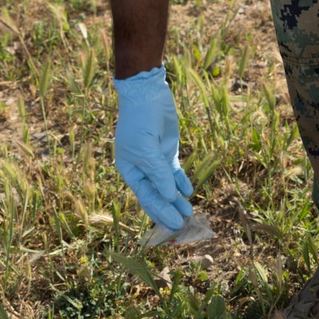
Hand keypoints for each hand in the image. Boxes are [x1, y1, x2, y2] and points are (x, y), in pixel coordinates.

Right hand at [113, 67, 193, 228]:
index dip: (160, 212)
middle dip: (168, 209)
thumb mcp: (146, 149)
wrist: (146, 94)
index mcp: (130, 170)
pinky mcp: (167, 150)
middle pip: (156, 194)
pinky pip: (174, 171)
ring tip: (189, 212)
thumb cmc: (139, 121)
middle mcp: (142, 168)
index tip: (173, 225)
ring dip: (177, 199)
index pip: (146, 197)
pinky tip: (189, 192)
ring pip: (167, 185)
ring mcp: (156, 159)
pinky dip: (181, 181)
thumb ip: (158, 174)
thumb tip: (169, 197)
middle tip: (182, 225)